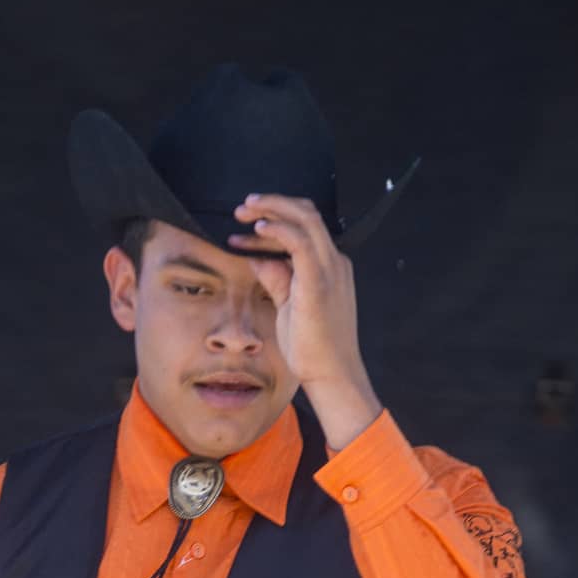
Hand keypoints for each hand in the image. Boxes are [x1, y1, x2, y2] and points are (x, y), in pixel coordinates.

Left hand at [228, 193, 368, 393]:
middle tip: (243, 207)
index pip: (304, 229)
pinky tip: (259, 229)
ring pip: (305, 218)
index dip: (273, 223)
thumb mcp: (288, 306)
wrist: (332, 373)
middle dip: (273, 204)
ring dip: (272, 209)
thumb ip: (276, 279)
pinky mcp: (318, 281)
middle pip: (307, 214)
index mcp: (329, 267)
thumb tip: (256, 258)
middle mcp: (334, 262)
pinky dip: (278, 229)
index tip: (243, 229)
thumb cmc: (312, 348)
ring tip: (244, 210)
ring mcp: (330, 269)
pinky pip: (300, 241)